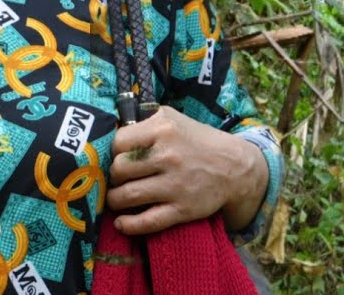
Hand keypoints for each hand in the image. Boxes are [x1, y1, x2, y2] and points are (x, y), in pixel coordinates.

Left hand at [106, 107, 267, 235]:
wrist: (234, 167)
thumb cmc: (196, 141)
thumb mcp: (173, 119)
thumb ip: (143, 121)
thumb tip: (109, 131)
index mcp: (163, 129)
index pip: (118, 142)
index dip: (114, 152)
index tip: (118, 157)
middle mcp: (168, 156)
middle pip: (119, 170)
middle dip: (113, 177)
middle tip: (118, 179)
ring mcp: (175, 184)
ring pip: (126, 197)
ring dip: (114, 200)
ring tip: (117, 199)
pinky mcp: (182, 209)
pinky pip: (146, 222)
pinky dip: (127, 225)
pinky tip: (121, 222)